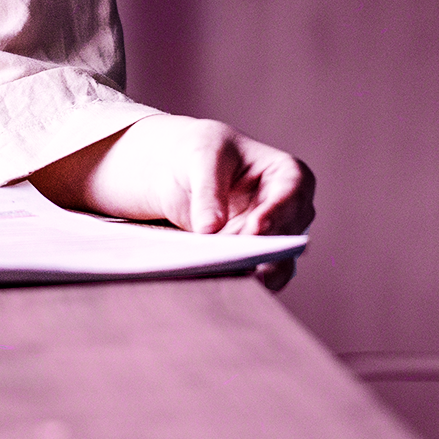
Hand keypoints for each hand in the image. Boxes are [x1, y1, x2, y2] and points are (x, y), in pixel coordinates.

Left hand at [28, 114, 315, 289]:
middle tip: (242, 273)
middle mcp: (278, 213)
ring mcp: (256, 242)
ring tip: (217, 285)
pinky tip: (197, 289)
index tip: (249, 232)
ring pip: (263, 266)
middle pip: (282, 238)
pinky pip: (234, 278)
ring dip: (244, 277)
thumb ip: (207, 187)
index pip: (292, 196)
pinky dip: (221, 283)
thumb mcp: (196, 154)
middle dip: (263, 256)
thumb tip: (214, 230)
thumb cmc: (179, 150)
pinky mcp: (229, 264)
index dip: (276, 215)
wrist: (145, 171)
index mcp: (283, 175)